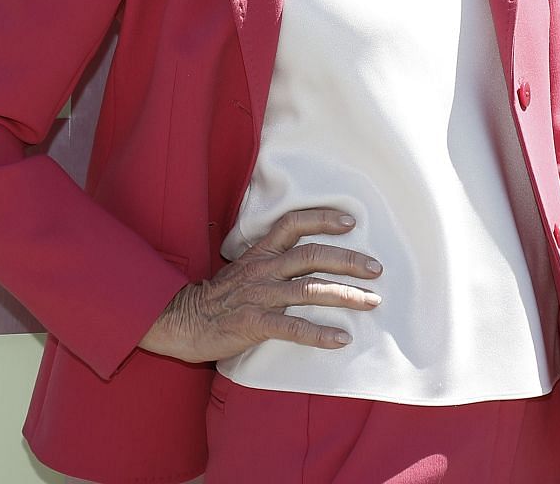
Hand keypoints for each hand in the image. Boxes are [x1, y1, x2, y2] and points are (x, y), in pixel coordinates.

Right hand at [138, 208, 382, 364]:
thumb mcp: (244, 269)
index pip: (293, 224)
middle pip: (311, 256)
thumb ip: (272, 261)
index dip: (322, 218)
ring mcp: (259, 296)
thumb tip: (308, 260)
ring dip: (344, 295)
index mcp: (260, 252)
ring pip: (309, 289)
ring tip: (371, 302)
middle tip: (376, 268)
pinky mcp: (254, 323)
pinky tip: (341, 339)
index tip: (350, 221)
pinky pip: (292, 327)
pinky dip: (319, 333)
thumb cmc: (219, 297)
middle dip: (348, 259)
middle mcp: (262, 269)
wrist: (183, 321)